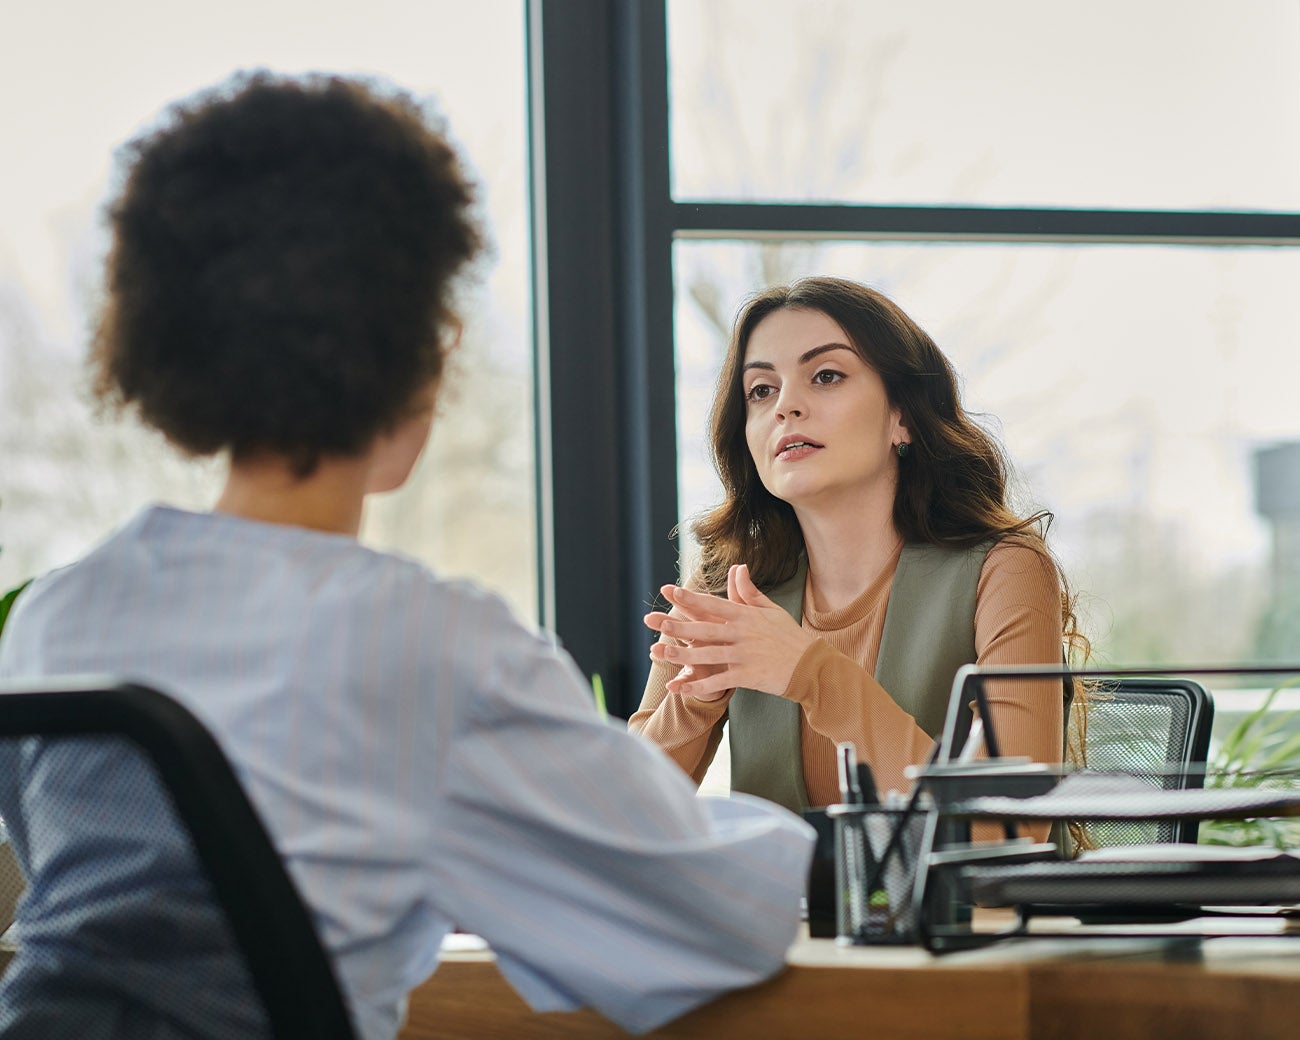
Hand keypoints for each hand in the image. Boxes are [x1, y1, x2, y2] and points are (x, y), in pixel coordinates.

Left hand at [643, 563, 815, 701]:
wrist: (810, 665)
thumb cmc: (789, 636)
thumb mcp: (770, 610)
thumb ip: (749, 592)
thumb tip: (738, 567)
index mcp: (746, 616)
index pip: (713, 604)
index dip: (691, 598)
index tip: (671, 591)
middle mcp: (742, 634)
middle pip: (704, 628)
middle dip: (678, 625)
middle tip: (655, 621)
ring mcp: (743, 655)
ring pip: (706, 654)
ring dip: (681, 654)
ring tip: (659, 652)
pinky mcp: (746, 676)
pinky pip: (717, 681)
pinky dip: (697, 685)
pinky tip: (679, 687)